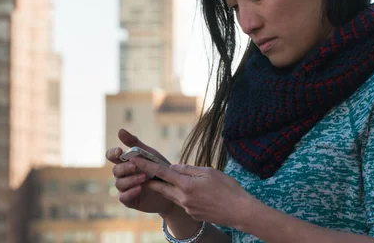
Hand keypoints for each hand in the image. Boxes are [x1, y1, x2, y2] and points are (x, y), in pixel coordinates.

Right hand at [105, 128, 175, 214]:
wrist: (172, 189)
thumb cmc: (159, 168)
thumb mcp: (149, 154)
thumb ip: (134, 144)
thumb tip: (120, 130)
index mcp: (125, 161)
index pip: (111, 156)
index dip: (112, 153)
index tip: (120, 152)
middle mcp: (123, 174)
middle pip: (115, 170)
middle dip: (125, 168)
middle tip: (136, 166)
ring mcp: (125, 187)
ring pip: (119, 183)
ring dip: (131, 180)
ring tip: (144, 178)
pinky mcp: (129, 200)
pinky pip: (123, 197)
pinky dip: (130, 192)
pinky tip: (139, 189)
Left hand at [130, 158, 254, 227]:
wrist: (239, 211)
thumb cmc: (228, 188)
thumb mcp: (209, 172)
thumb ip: (189, 169)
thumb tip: (175, 168)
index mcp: (186, 184)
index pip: (161, 172)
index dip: (145, 165)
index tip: (133, 159)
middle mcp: (183, 198)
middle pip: (161, 187)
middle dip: (149, 179)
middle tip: (140, 171)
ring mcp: (187, 208)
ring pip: (171, 195)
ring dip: (166, 187)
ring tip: (165, 178)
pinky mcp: (193, 214)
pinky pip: (182, 201)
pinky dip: (182, 194)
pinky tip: (193, 191)